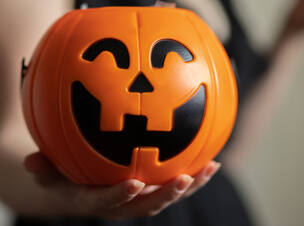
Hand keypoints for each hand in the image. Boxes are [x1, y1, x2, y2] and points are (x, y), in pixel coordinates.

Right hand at [24, 152, 220, 218]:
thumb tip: (30, 162)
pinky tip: (212, 159)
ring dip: (190, 184)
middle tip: (185, 179)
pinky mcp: (152, 187)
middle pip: (147, 205)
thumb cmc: (63, 176)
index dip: (120, 196)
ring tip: (210, 168)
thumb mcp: (47, 172)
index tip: (133, 183)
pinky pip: (174, 182)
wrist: (78, 187)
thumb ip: (42, 168)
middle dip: (166, 195)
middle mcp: (123, 203)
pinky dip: (194, 174)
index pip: (108, 203)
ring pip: (166, 195)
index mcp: (97, 200)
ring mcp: (140, 197)